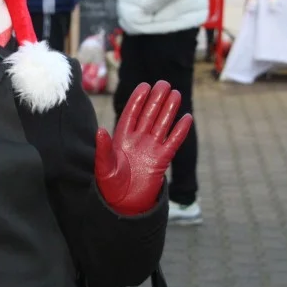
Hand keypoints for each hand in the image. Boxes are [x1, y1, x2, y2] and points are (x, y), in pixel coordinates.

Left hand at [95, 82, 192, 215]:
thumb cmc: (109, 185)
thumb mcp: (104, 167)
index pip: (131, 114)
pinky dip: (179, 131)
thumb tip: (100, 130)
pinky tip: (186, 118)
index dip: (137, 100)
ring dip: (169, 110)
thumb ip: (103, 149)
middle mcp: (137, 140)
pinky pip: (172, 142)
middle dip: (156, 99)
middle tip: (163, 83)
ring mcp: (151, 149)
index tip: (144, 86)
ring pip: (162, 125)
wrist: (123, 204)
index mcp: (121, 138)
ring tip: (176, 94)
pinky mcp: (162, 160)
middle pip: (148, 115)